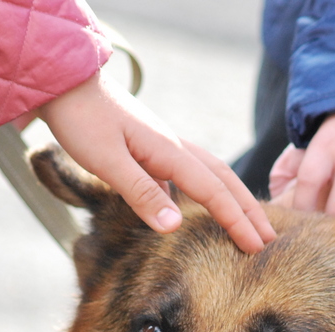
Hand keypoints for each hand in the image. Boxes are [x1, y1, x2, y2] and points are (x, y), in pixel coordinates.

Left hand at [40, 72, 275, 252]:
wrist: (64, 81)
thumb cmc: (81, 119)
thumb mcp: (107, 161)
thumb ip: (140, 194)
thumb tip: (174, 227)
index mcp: (168, 152)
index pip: (213, 192)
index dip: (236, 221)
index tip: (256, 247)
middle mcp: (174, 147)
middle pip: (223, 181)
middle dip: (248, 210)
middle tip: (269, 239)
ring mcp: (164, 146)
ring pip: (211, 175)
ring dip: (233, 200)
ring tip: (248, 223)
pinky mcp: (151, 148)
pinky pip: (189, 175)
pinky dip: (205, 192)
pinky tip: (198, 209)